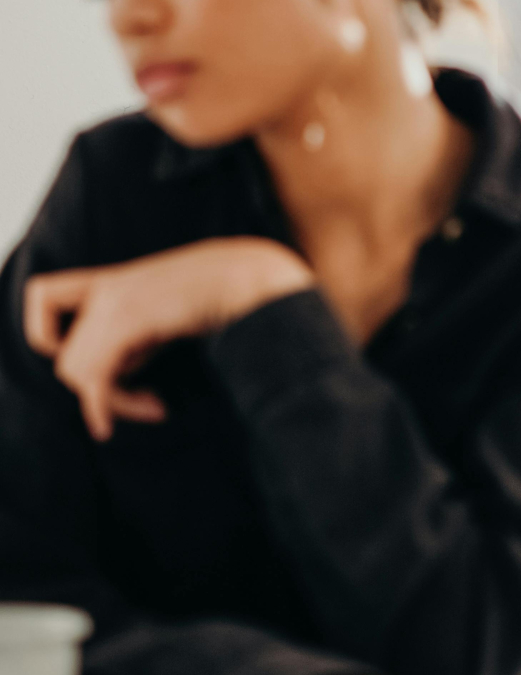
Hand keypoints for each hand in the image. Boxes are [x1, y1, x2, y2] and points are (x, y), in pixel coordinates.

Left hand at [24, 236, 314, 441]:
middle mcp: (106, 287)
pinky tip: (155, 411)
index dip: (53, 335)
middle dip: (101, 392)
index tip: (107, 362)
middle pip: (67, 355)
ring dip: (116, 402)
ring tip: (160, 405)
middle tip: (152, 404)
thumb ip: (147, 332)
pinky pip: (95, 375)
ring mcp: (114, 299)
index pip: (43, 296)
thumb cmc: (228, 294)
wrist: (253, 275)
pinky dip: (107, 405)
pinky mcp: (128, 316)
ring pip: (76, 372)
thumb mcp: (175, 313)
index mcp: (113, 281)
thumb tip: (136, 368)